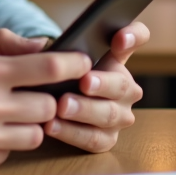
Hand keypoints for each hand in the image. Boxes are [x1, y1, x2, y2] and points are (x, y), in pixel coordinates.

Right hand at [0, 29, 91, 174]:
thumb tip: (42, 44)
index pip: (48, 68)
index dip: (73, 64)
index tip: (82, 62)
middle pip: (49, 105)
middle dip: (49, 97)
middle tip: (38, 91)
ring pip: (36, 133)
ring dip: (31, 122)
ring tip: (10, 111)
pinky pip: (10, 151)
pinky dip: (6, 140)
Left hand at [44, 20, 148, 151]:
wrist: (45, 102)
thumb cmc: (52, 71)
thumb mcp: (47, 52)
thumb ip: (42, 44)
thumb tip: (39, 46)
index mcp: (116, 56)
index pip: (137, 36)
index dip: (132, 35)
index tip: (118, 38)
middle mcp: (125, 85)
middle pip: (122, 84)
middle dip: (103, 84)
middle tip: (84, 81)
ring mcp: (119, 114)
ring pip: (109, 114)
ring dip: (85, 110)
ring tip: (61, 106)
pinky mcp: (107, 138)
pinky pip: (94, 138)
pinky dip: (72, 133)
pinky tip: (51, 126)